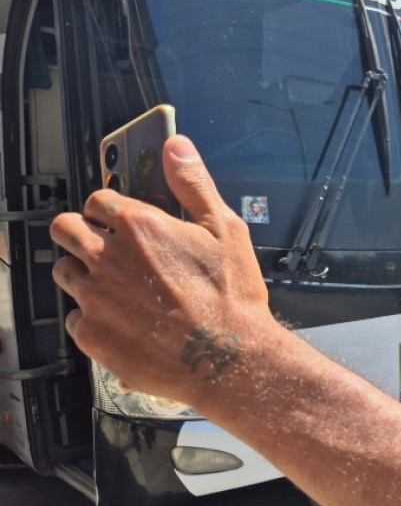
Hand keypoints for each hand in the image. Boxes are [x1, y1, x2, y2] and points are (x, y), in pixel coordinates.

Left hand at [51, 135, 272, 405]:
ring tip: (120, 289)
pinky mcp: (91, 335)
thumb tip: (176, 146)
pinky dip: (94, 317)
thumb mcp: (226, 229)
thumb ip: (194, 183)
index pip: (96, 199)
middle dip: (82, 233)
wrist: (229, 359)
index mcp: (139, 226)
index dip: (110, 209)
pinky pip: (75, 318)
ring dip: (85, 274)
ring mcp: (95, 298)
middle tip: (110, 249)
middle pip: (64, 229)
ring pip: (65, 272)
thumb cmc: (232, 297)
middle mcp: (108, 258)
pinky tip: (125, 321)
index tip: (123, 221)